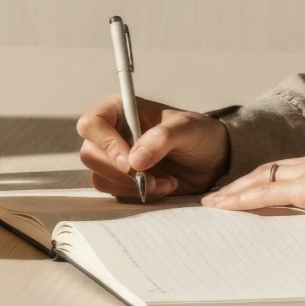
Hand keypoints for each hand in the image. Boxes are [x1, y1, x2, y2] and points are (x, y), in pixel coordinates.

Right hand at [76, 95, 229, 201]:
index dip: (105, 144)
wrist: (213, 160)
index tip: (130, 163)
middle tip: (148, 177)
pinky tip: (162, 187)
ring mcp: (114, 159)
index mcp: (119, 111)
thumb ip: (160, 139)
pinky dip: (137, 194)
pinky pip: (115, 192)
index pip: (91, 124)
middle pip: (90, 154)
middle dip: (120, 172)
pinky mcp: (122, 180)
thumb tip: (134, 160)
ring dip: (130, 185)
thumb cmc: (198, 134)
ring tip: (163, 182)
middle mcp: (111, 133)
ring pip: (99, 176)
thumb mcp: (186, 129)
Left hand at [201, 149, 304, 219]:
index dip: (267, 178)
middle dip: (242, 182)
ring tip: (213, 203)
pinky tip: (224, 207)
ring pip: (259, 180)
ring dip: (234, 192)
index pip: (288, 169)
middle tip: (219, 194)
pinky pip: (264, 194)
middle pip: (267, 170)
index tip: (250, 186)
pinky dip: (241, 200)